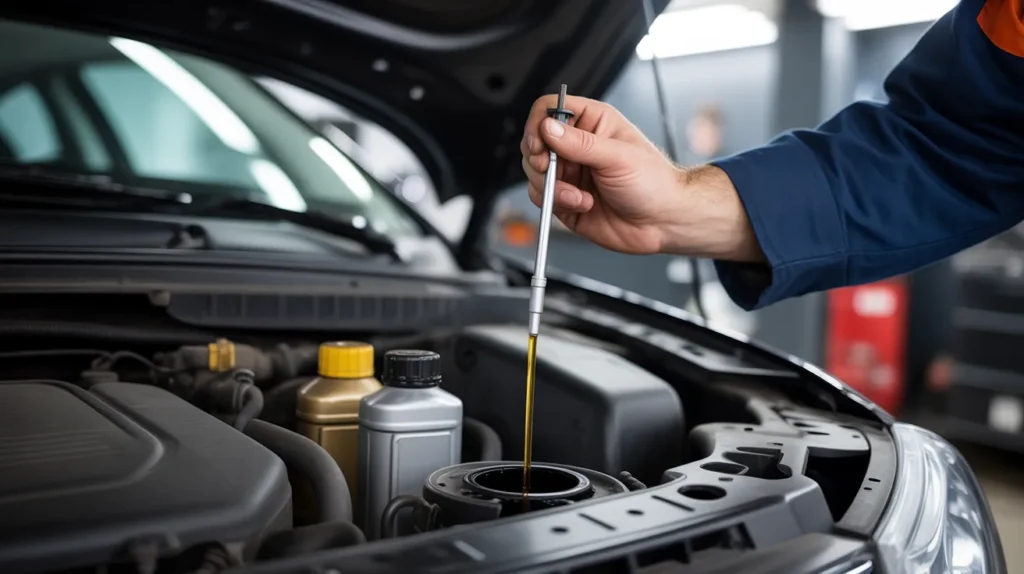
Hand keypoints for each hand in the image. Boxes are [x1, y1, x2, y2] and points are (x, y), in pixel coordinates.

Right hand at [520, 95, 762, 260]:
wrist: (662, 222)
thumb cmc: (654, 183)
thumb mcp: (618, 157)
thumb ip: (580, 144)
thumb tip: (548, 128)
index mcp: (591, 123)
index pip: (549, 110)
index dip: (538, 124)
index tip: (540, 142)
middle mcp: (577, 147)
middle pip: (534, 142)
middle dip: (539, 159)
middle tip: (550, 168)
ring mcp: (570, 173)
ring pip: (534, 173)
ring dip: (552, 187)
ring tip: (579, 195)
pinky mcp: (565, 200)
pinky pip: (542, 198)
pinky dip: (557, 203)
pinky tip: (583, 204)